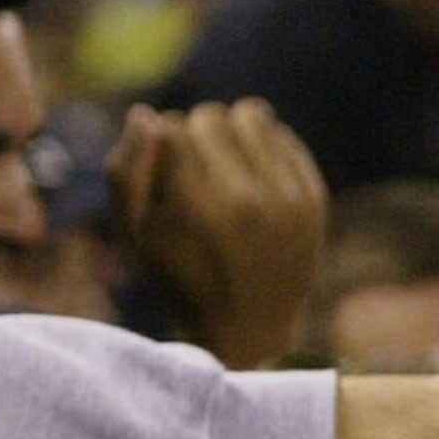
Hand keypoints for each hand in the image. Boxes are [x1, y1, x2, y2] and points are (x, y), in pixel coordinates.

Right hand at [109, 101, 327, 369]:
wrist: (248, 325)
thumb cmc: (178, 274)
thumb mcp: (134, 231)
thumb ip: (125, 170)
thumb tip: (146, 113)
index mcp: (198, 204)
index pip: (172, 125)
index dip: (160, 144)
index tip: (164, 172)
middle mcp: (248, 197)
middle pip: (211, 116)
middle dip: (195, 133)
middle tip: (193, 168)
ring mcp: (288, 198)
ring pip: (253, 115)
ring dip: (231, 131)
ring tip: (221, 162)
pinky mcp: (314, 199)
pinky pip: (284, 138)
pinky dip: (264, 145)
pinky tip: (251, 173)